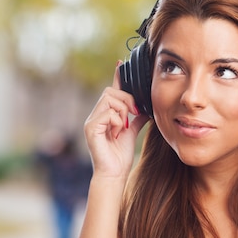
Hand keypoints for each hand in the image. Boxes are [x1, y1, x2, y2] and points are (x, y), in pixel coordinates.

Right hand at [84, 62, 148, 178]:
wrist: (114, 174)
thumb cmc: (120, 156)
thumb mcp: (132, 132)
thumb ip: (137, 117)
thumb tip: (146, 107)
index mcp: (105, 115)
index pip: (111, 91)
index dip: (117, 77)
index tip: (121, 63)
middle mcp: (95, 115)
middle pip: (111, 91)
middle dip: (126, 100)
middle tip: (134, 115)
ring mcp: (91, 120)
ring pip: (109, 99)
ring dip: (123, 111)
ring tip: (124, 126)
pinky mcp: (90, 127)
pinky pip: (108, 112)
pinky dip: (118, 120)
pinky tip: (117, 132)